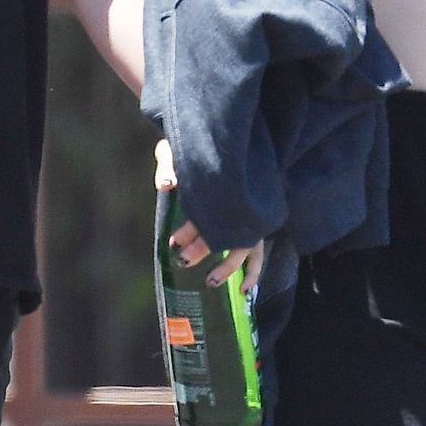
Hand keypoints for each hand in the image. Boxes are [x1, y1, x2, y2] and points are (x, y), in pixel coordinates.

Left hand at [154, 139, 265, 292]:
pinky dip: (253, 271)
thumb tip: (167, 185)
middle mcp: (239, 202)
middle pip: (227, 230)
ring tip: (211, 282)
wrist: (219, 136)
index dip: (192, 228)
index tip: (175, 240)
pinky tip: (244, 289)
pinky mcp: (253, 221)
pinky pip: (257, 251)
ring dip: (230, 267)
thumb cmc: (198, 145)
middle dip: (204, 248)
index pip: (209, 209)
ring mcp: (249, 213)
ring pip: (246, 246)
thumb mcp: (178, 147)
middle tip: (184, 259)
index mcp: (222, 184)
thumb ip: (170, 164)